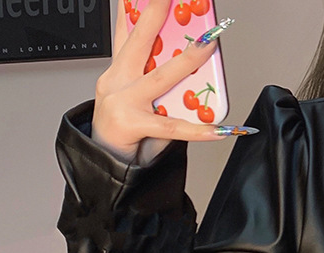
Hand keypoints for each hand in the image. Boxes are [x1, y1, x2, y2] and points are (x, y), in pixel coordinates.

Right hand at [92, 0, 230, 163]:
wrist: (105, 165)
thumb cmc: (124, 134)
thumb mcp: (133, 99)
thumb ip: (154, 81)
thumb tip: (188, 70)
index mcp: (117, 72)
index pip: (127, 34)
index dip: (135, 10)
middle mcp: (117, 82)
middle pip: (138, 42)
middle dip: (154, 15)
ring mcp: (124, 102)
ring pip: (160, 77)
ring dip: (186, 60)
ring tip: (207, 46)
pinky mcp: (134, 125)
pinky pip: (172, 126)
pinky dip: (199, 130)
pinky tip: (218, 128)